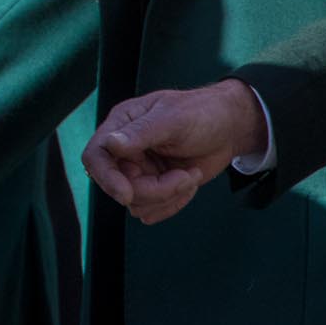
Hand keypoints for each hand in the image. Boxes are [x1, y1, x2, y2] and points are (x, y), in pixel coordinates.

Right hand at [82, 79, 266, 224]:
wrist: (229, 128)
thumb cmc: (200, 113)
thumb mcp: (172, 119)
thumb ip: (140, 133)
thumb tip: (110, 144)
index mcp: (120, 127)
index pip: (96, 157)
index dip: (106, 178)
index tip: (126, 195)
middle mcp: (125, 152)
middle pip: (120, 187)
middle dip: (155, 190)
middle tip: (185, 178)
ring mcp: (140, 171)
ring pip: (137, 203)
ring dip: (168, 197)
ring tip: (191, 176)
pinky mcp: (156, 187)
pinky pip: (152, 210)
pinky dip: (174, 204)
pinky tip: (190, 184)